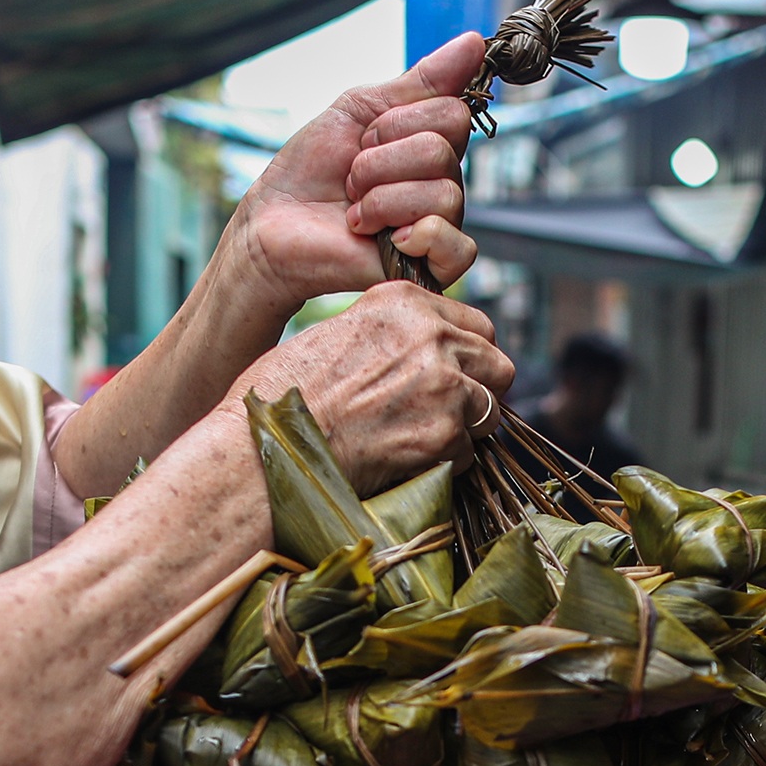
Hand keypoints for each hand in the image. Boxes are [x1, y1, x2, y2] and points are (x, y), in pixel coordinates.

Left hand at [226, 33, 486, 306]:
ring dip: (381, 197)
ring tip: (355, 212)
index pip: (453, 111)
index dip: (397, 122)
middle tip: (351, 179)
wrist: (272, 227)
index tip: (362, 139)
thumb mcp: (360, 110)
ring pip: (444, 192)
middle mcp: (444, 183)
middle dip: (380, 160)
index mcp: (432, 144)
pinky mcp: (431, 268)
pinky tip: (387, 240)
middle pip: (443, 149)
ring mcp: (440, 226)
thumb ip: (420, 80)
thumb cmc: (310, 171)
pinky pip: (460, 248)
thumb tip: (475, 41)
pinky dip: (418, 235)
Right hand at [237, 282, 511, 492]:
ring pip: (488, 410)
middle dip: (479, 389)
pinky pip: (469, 453)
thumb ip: (391, 334)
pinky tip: (406, 462)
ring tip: (420, 439)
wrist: (268, 447)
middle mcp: (430, 335)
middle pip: (496, 363)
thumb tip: (427, 352)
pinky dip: (445, 463)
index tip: (451, 374)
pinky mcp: (443, 435)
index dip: (466, 354)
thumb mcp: (337, 332)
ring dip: (465, 429)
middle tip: (449, 412)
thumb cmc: (286, 397)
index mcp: (403, 302)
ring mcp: (443, 386)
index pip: (476, 323)